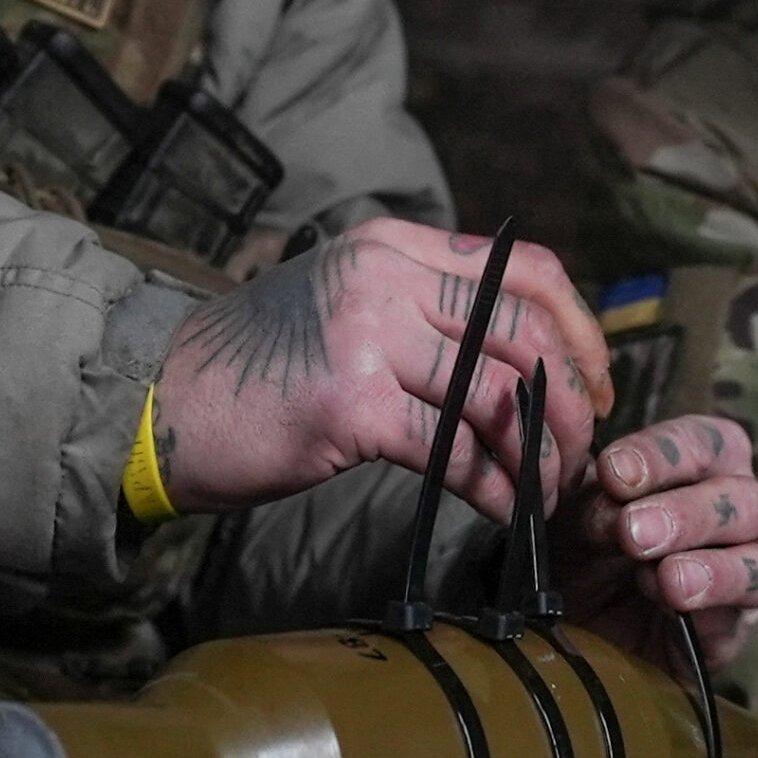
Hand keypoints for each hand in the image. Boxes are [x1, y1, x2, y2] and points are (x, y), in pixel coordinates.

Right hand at [152, 220, 614, 522]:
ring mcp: (368, 336)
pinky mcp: (352, 403)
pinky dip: (495, 488)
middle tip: (583, 449)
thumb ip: (420, 311)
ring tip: (549, 489)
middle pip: (525, 331)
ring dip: (541, 451)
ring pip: (498, 393)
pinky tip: (505, 511)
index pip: (525, 267)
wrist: (160, 400)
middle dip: (572, 399)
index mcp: (393, 246)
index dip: (580, 327)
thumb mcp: (342, 306)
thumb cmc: (258, 370)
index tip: (596, 381)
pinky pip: (454, 451)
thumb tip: (515, 358)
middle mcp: (386, 277)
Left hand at [551, 415, 757, 669]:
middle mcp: (738, 512)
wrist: (572, 624)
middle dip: (686, 513)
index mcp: (703, 466)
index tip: (614, 473)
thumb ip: (581, 481)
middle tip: (632, 531)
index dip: (662, 454)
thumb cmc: (581, 549)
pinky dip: (711, 604)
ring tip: (664, 576)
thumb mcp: (568, 510)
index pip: (705, 442)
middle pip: (746, 499)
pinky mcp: (734, 627)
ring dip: (710, 566)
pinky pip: (743, 615)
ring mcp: (746, 571)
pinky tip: (674, 601)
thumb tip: (596, 465)